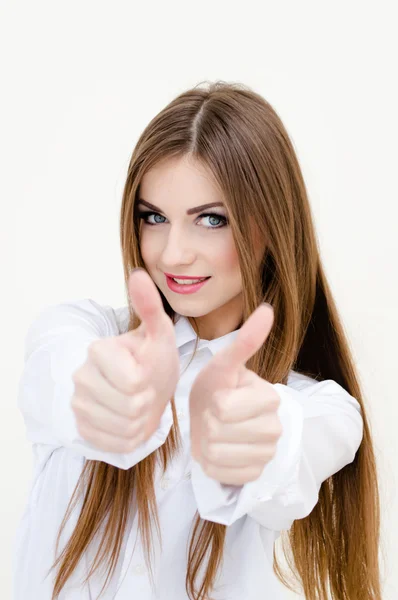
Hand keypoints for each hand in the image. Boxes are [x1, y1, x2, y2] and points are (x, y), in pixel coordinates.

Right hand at [71, 268, 179, 452]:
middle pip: (130, 406)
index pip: (133, 382)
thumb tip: (139, 273)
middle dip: (147, 401)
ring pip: (124, 427)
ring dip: (142, 420)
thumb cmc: (153, 358)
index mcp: (97, 351)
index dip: (148, 380)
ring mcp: (78, 405)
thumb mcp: (159, 333)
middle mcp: (80, 377)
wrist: (143, 385)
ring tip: (141, 404)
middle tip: (147, 390)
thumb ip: (150, 307)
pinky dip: (132, 437)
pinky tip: (132, 420)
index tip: (146, 370)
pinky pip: (117, 444)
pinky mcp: (83, 429)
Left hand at [189, 303, 282, 484]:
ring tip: (214, 431)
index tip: (219, 397)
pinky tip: (218, 450)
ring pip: (217, 455)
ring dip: (206, 443)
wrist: (214, 418)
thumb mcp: (224, 364)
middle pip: (219, 432)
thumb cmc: (217, 388)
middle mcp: (275, 428)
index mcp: (270, 398)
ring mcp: (267, 454)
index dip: (212, 403)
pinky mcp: (255, 475)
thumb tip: (267, 309)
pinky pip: (222, 474)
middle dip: (207, 423)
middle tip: (214, 416)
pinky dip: (211, 464)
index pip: (224, 408)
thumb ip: (245, 342)